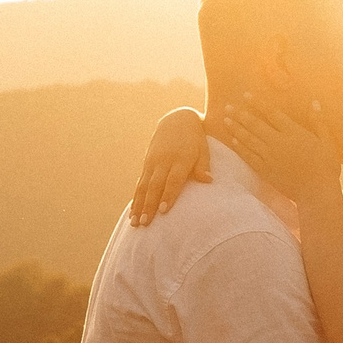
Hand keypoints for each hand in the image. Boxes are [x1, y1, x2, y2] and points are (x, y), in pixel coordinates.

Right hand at [130, 107, 211, 225]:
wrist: (177, 119)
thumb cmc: (195, 138)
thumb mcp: (203, 149)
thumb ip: (203, 165)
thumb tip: (209, 181)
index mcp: (181, 158)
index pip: (173, 180)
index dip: (168, 195)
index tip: (164, 211)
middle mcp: (164, 161)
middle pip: (155, 186)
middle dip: (149, 205)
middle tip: (145, 223)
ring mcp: (153, 162)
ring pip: (144, 186)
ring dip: (139, 205)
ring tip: (135, 223)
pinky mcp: (147, 163)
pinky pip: (141, 183)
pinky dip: (136, 198)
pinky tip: (133, 212)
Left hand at [225, 94, 342, 205]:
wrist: (316, 192)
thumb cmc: (326, 167)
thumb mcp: (327, 141)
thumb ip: (319, 121)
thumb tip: (314, 102)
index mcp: (293, 132)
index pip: (272, 113)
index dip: (258, 103)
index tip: (246, 95)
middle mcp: (278, 142)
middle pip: (255, 125)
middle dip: (240, 115)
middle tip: (227, 107)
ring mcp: (270, 157)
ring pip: (249, 139)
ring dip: (236, 128)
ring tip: (225, 120)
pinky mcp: (266, 170)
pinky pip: (249, 156)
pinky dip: (240, 147)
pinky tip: (232, 140)